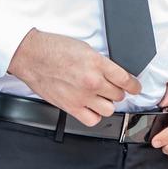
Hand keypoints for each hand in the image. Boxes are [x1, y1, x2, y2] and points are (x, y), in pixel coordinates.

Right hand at [7, 28, 141, 126]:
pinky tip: (90, 108)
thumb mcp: (84, 48)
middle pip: (118, 95)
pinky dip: (94, 115)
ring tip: (99, 97)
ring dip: (107, 104)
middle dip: (117, 91)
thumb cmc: (54, 48)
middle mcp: (92, 82)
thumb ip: (100, 62)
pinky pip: (92, 120)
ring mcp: (82, 97)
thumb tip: (112, 73)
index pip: (126, 80)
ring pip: (109, 110)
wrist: (32, 56)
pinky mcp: (70, 107)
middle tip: (110, 87)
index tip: (135, 87)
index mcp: (97, 63)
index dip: (134, 85)